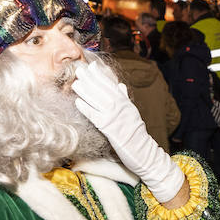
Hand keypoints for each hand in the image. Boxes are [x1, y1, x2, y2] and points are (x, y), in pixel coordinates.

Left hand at [74, 55, 185, 201]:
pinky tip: (78, 102)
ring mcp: (115, 117)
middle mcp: (121, 107)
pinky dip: (86, 108)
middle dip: (91, 79)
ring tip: (76, 83)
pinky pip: (95, 116)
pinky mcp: (109, 129)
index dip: (101, 75)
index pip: (111, 85)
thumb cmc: (137, 135)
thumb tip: (120, 85)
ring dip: (85, 91)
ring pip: (98, 100)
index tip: (92, 66)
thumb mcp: (133, 113)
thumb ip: (124, 98)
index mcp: (126, 103)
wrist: (144, 152)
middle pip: (103, 90)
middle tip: (80, 70)